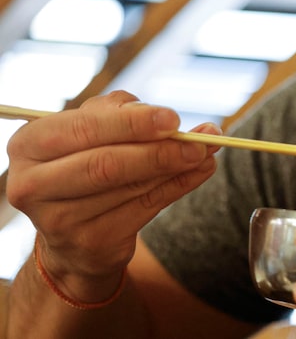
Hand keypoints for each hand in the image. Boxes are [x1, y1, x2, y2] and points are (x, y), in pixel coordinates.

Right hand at [5, 91, 218, 301]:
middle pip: (106, 164)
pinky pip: (146, 209)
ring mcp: (58, 220)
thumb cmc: (85, 163)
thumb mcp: (93, 130)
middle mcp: (33, 183)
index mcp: (29, 144)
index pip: (84, 129)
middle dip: (159, 151)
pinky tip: (201, 171)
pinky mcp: (90, 242)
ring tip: (206, 151)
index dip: (132, 123)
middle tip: (199, 141)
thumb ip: (122, 113)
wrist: (74, 233)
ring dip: (177, 167)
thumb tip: (166, 117)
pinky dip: (179, 187)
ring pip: (130, 187)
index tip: (173, 119)